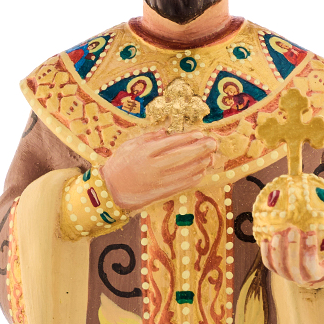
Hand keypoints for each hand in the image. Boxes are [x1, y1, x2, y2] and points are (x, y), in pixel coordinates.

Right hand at [101, 130, 216, 211]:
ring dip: (201, 163)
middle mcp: (154, 166)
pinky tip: (201, 172)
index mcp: (146, 151)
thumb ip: (149, 137)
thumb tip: (167, 131)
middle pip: (183, 156)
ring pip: (186, 171)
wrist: (111, 190)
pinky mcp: (161, 193)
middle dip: (201, 149)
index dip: (189, 138)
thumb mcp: (130, 145)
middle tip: (213, 143)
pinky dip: (194, 178)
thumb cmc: (120, 164)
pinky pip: (182, 185)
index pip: (172, 142)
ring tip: (210, 157)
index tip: (200, 134)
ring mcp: (158, 181)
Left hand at [260, 227, 323, 286]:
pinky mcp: (275, 271)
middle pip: (293, 264)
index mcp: (314, 274)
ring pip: (279, 264)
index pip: (311, 262)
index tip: (310, 230)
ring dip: (277, 248)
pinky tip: (265, 239)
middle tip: (293, 228)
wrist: (310, 273)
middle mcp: (299, 278)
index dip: (310, 247)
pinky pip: (268, 263)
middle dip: (292, 246)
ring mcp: (285, 275)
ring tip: (278, 232)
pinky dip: (265, 252)